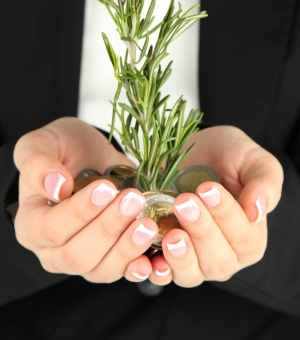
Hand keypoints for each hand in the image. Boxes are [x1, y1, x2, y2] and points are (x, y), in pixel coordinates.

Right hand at [13, 117, 157, 282]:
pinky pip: (122, 272)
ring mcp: (83, 259)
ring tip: (148, 223)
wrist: (89, 154)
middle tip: (133, 200)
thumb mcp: (42, 144)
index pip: (53, 228)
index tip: (106, 188)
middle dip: (109, 228)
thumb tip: (56, 187)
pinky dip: (139, 266)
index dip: (81, 212)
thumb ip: (38, 164)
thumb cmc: (62, 148)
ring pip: (102, 269)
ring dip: (127, 248)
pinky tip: (154, 256)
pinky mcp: (109, 259)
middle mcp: (53, 251)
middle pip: (78, 255)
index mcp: (32, 225)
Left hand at [147, 126, 282, 286]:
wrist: (190, 152)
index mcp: (251, 237)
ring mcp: (194, 261)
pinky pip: (161, 274)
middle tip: (184, 201)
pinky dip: (155, 270)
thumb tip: (257, 210)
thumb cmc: (228, 156)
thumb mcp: (254, 160)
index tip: (207, 189)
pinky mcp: (166, 257)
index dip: (225, 216)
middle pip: (217, 260)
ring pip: (191, 275)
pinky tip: (149, 257)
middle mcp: (225, 255)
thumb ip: (264, 183)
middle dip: (201, 231)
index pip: (244, 238)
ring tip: (171, 234)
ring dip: (180, 256)